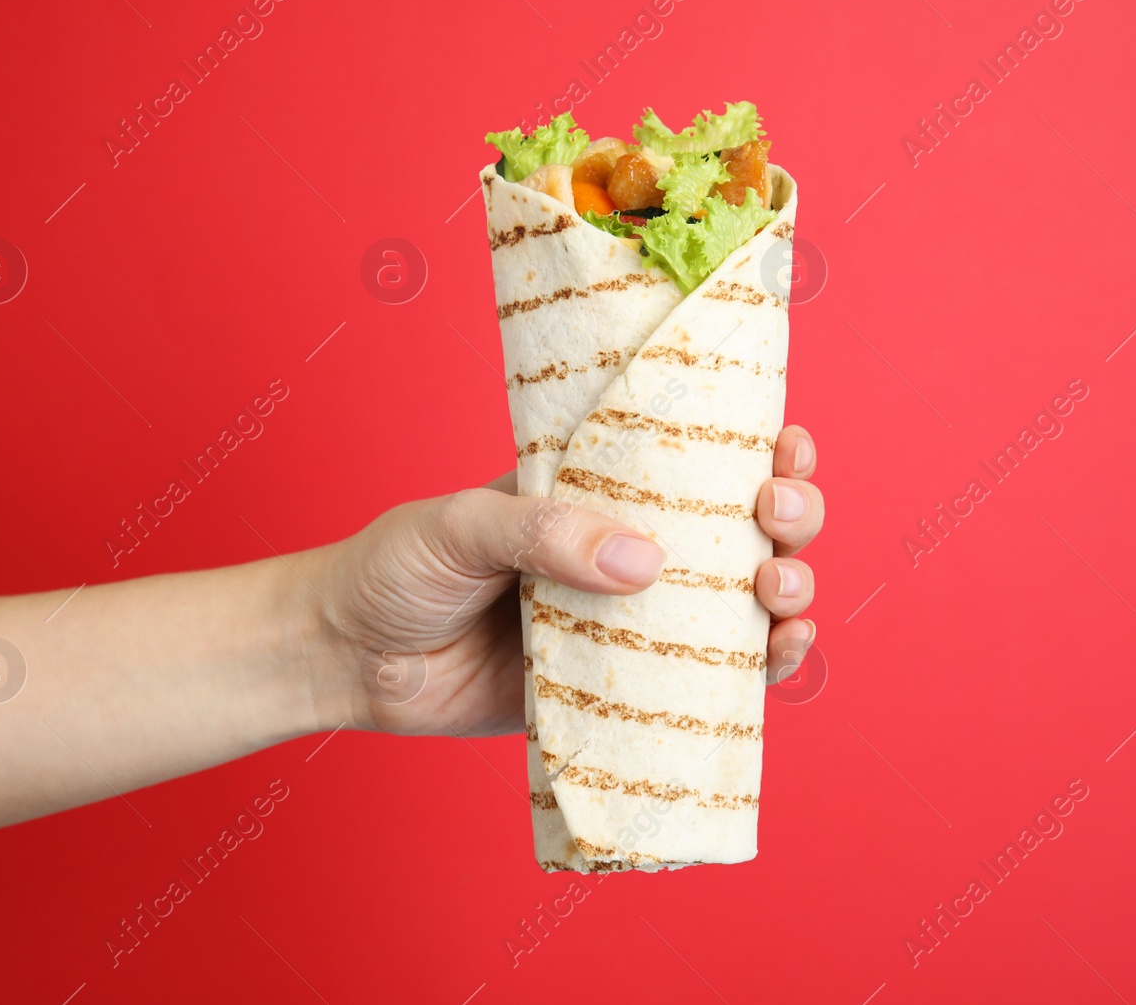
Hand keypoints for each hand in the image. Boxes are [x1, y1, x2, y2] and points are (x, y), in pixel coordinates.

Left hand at [308, 426, 824, 736]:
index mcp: (596, 492)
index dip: (757, 447)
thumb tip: (646, 563)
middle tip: (776, 516)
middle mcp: (626, 552)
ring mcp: (627, 623)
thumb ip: (544, 532)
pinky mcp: (616, 692)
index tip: (784, 444)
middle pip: (742, 529)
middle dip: (789, 517)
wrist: (346, 662)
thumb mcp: (460, 524)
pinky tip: (778, 657)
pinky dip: (755, 672)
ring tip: (782, 593)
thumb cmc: (393, 569)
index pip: (693, 457)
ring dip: (788, 593)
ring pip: (740, 605)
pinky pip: (701, 683)